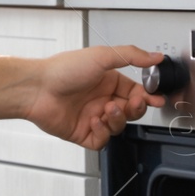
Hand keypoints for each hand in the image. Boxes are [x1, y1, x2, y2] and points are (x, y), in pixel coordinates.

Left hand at [22, 45, 165, 149]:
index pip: (136, 92)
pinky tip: (94, 121)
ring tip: (107, 110)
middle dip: (135, 109)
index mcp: (107, 81)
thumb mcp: (102, 56)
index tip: (157, 99)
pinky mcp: (82, 133)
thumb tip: (155, 56)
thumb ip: (131, 55)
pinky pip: (101, 140)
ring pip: (118, 127)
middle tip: (133, 104)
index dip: (147, 97)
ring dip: (118, 119)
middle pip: (130, 111)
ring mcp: (92, 117)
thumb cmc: (63, 70)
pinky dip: (102, 132)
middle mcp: (100, 99)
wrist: (37, 88)